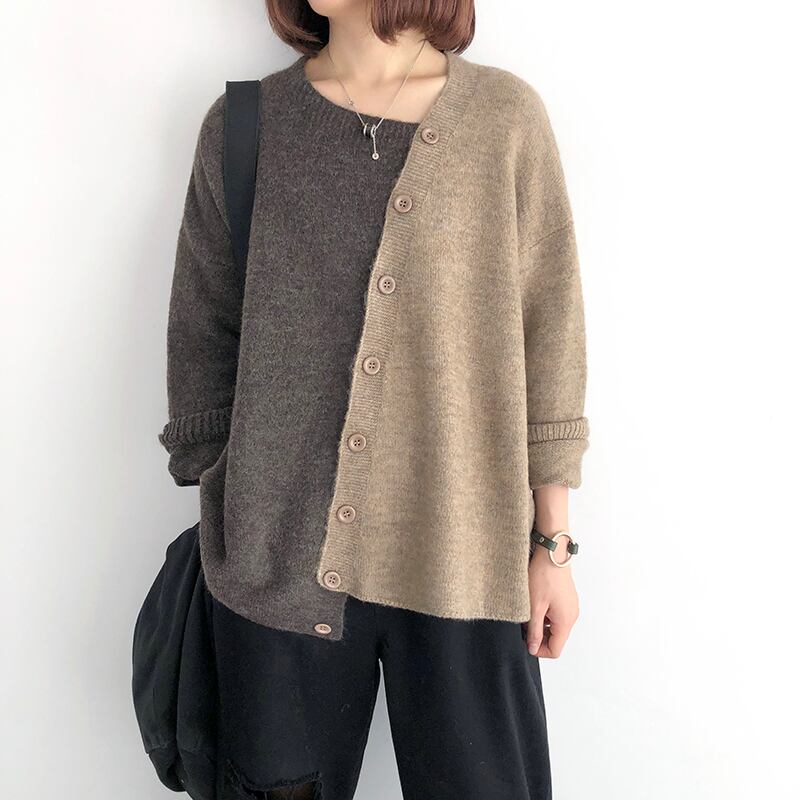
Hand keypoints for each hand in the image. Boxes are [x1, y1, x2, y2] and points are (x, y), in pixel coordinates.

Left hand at [524, 540, 579, 657]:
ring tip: (528, 609)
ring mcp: (571, 606)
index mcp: (566, 621)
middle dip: (538, 635)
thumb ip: (534, 631)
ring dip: (540, 623)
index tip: (525, 640)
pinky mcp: (567, 598)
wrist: (552, 552)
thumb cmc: (544, 576)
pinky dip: (545, 613)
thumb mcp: (534, 606)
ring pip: (555, 626)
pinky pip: (556, 614)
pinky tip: (535, 601)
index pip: (555, 650)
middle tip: (523, 623)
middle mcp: (572, 616)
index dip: (538, 650)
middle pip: (556, 639)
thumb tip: (533, 648)